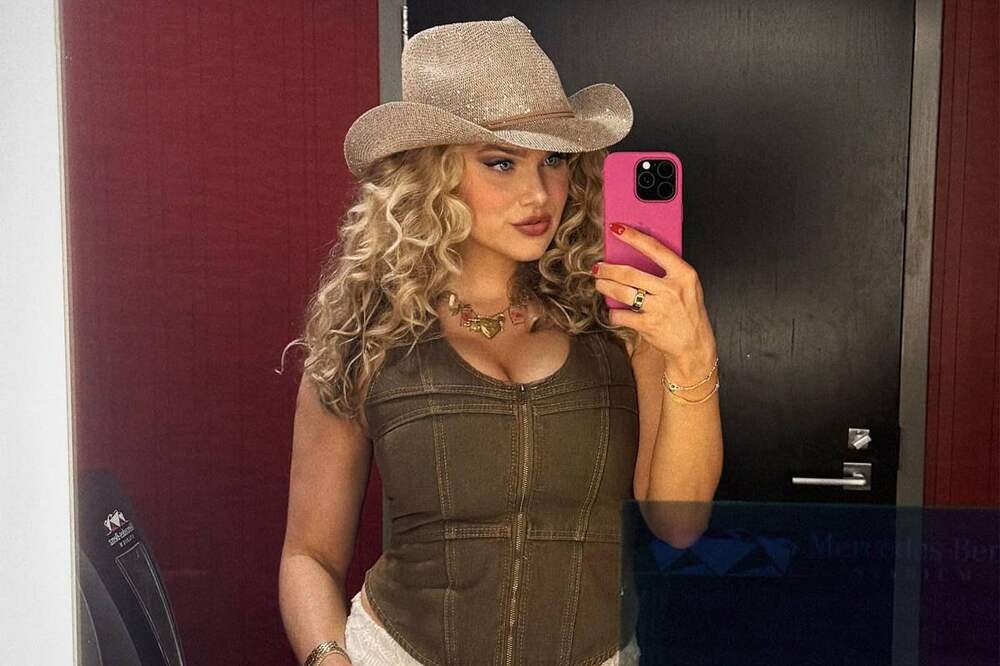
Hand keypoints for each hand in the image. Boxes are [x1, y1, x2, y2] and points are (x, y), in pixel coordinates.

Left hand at [592, 222, 716, 378]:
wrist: (694, 345)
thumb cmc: (687, 313)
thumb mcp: (687, 287)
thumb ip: (667, 272)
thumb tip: (636, 256)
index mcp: (684, 274)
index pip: (655, 248)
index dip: (633, 237)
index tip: (617, 229)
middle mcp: (672, 289)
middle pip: (630, 273)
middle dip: (608, 269)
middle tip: (598, 267)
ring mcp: (660, 308)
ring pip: (622, 292)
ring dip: (605, 287)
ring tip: (599, 284)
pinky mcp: (649, 325)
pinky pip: (621, 315)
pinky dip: (614, 313)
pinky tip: (613, 311)